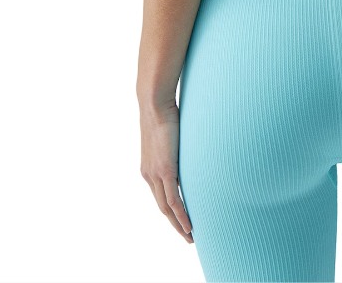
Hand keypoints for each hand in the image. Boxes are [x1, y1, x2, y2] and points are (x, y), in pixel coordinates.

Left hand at [140, 97, 193, 242]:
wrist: (154, 105)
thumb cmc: (166, 115)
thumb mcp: (173, 137)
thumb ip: (179, 148)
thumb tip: (192, 147)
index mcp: (149, 169)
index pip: (160, 198)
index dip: (171, 213)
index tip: (183, 223)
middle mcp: (149, 175)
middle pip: (162, 208)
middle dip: (176, 225)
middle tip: (189, 237)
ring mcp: (155, 174)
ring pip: (167, 208)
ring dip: (180, 224)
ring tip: (192, 236)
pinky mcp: (164, 170)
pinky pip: (173, 199)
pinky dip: (181, 215)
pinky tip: (189, 225)